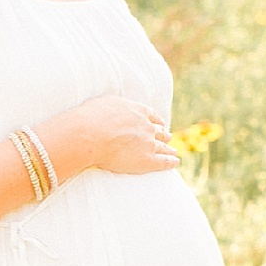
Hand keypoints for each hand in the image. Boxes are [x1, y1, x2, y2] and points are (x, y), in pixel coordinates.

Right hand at [49, 94, 179, 178]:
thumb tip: (113, 107)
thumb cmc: (91, 118)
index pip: (152, 116)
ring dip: (169, 149)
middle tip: (167, 137)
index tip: (159, 123)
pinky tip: (175, 162)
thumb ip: (115, 106)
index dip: (156, 121)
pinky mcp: (147, 160)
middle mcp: (146, 126)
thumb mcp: (105, 103)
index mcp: (138, 111)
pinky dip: (171, 161)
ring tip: (172, 151)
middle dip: (163, 134)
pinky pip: (164, 161)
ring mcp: (148, 143)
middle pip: (159, 131)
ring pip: (163, 146)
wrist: (90, 135)